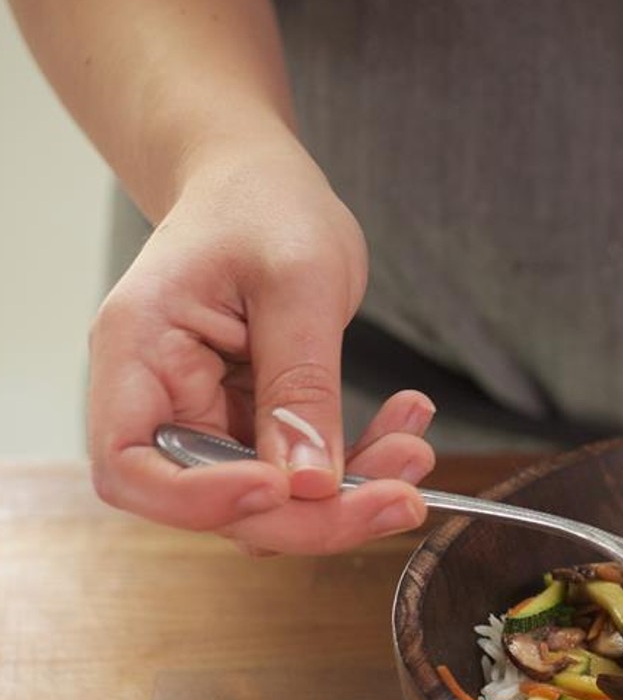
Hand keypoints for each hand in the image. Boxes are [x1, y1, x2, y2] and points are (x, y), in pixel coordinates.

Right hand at [88, 138, 435, 552]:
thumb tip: (310, 485)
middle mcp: (161, 399)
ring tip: (416, 449)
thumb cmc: (263, 206)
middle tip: (405, 499)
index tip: (282, 490)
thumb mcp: (299, 281)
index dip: (200, 501)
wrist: (261, 185)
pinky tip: (407, 424)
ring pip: (271, 502)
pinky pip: (302, 474)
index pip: (130, 467)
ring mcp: (206, 418)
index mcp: (137, 351)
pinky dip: (359, 464)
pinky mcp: (251, 426)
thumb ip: (301, 383)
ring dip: (350, 494)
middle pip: (216, 504)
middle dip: (314, 514)